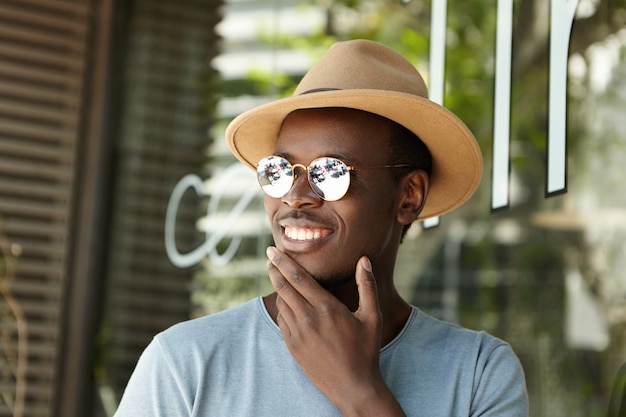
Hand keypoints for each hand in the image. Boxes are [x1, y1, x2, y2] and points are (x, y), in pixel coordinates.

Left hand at [266, 247, 405, 416]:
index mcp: (327, 308)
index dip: (284, 262)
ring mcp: (298, 334)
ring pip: (281, 303)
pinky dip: (282, 307)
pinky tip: (286, 302)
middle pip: (284, 287)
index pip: (299, 278)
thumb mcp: (372, 317)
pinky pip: (281, 320)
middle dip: (274, 269)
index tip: (273, 250)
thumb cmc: (366, 350)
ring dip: (278, 287)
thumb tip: (364, 260)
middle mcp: (308, 319)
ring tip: (277, 275)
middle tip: (269, 255)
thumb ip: (367, 286)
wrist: (353, 387)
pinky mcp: (292, 346)